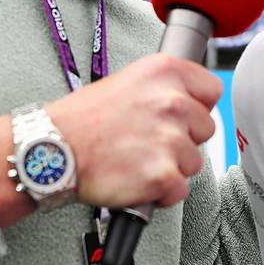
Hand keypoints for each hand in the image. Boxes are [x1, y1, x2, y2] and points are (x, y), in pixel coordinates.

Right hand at [48, 53, 221, 209]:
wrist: (52, 150)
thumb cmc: (82, 119)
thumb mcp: (127, 81)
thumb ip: (163, 88)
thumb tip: (189, 102)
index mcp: (165, 72)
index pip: (211, 90)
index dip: (196, 106)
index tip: (180, 116)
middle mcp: (172, 101)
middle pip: (205, 128)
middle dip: (183, 139)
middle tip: (148, 141)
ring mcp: (169, 139)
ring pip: (193, 162)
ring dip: (170, 166)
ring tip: (137, 160)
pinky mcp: (163, 175)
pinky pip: (179, 190)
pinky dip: (161, 192)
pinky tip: (136, 179)